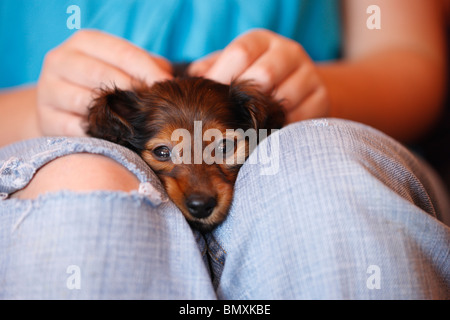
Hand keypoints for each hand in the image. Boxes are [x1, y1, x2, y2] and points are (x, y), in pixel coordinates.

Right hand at [37, 29, 172, 135]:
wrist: (63, 104)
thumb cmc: (106, 83)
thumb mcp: (123, 66)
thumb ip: (148, 67)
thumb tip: (173, 81)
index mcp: (84, 42)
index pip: (122, 53)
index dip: (148, 71)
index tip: (168, 87)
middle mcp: (61, 61)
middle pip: (102, 76)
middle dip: (132, 93)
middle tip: (155, 108)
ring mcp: (49, 90)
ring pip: (87, 102)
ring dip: (115, 115)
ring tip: (138, 124)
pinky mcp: (46, 119)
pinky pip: (77, 129)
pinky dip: (99, 134)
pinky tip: (118, 138)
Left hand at [189, 29, 329, 122]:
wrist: (296, 89)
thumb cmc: (250, 82)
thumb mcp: (230, 69)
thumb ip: (209, 71)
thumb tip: (178, 80)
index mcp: (261, 41)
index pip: (240, 54)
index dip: (222, 78)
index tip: (211, 98)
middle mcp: (288, 52)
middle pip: (263, 75)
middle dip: (243, 101)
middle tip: (229, 120)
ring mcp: (309, 75)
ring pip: (283, 98)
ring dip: (262, 118)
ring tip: (248, 129)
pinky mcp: (322, 98)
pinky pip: (300, 118)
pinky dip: (282, 130)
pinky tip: (269, 134)